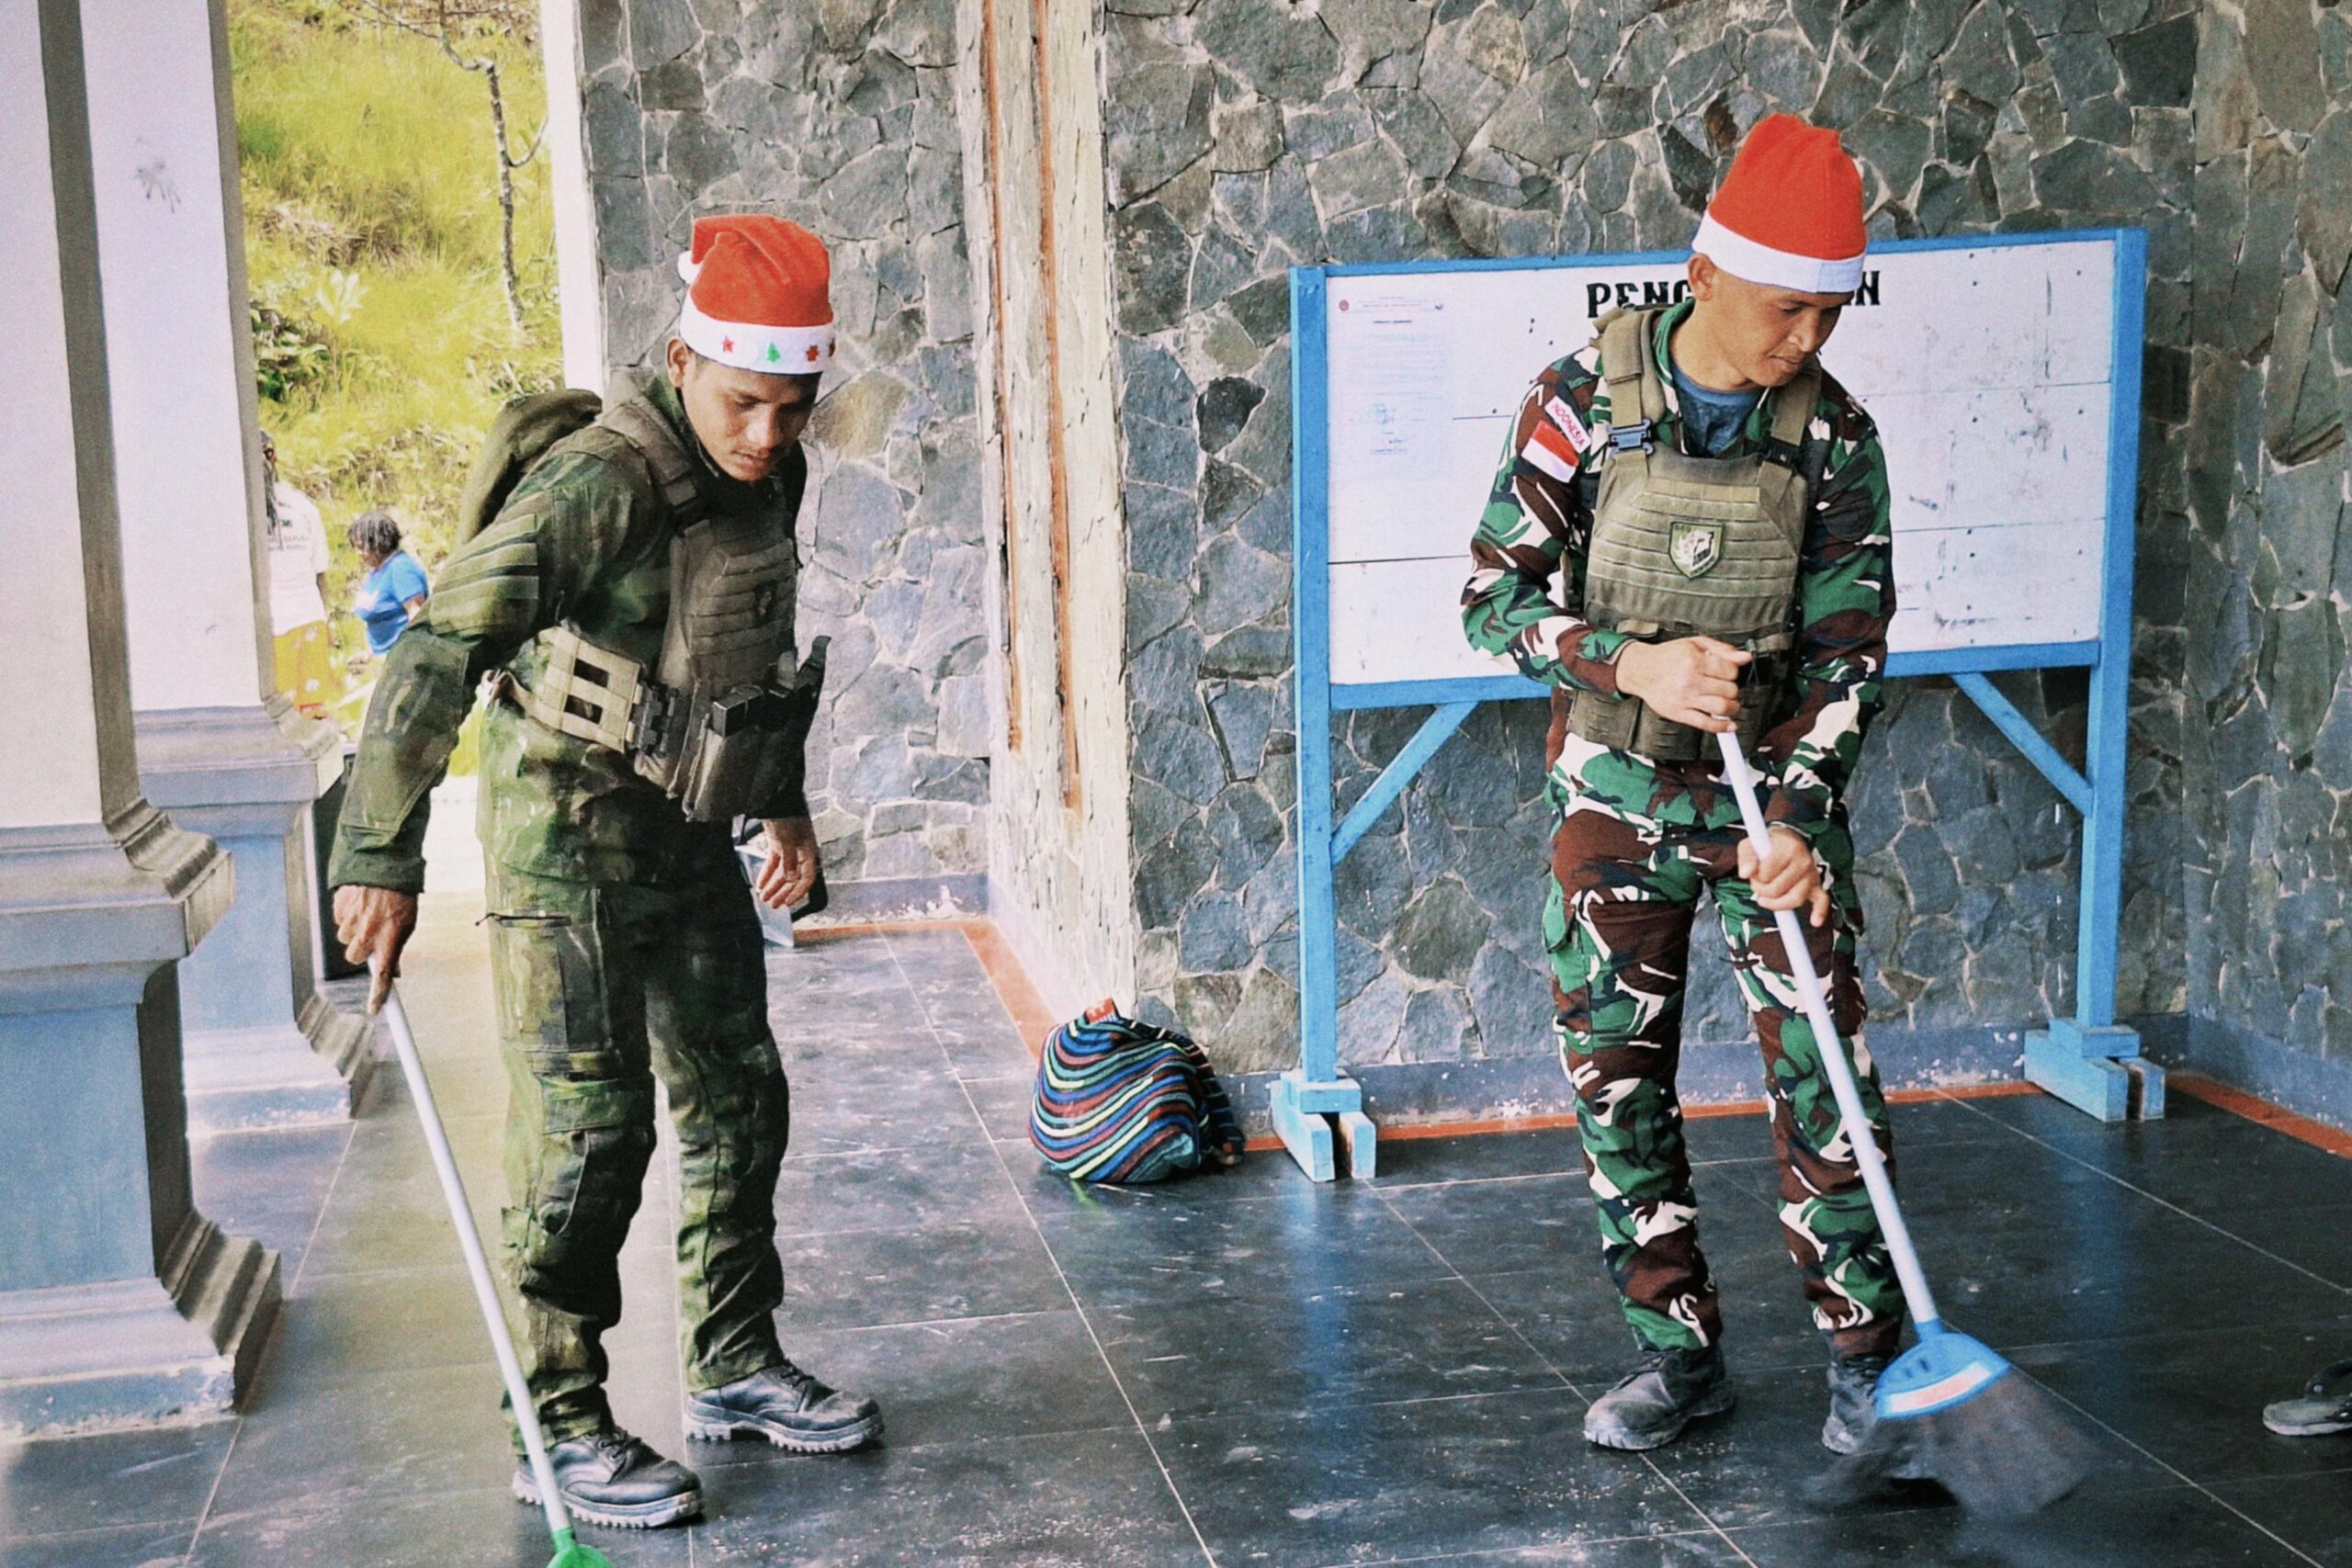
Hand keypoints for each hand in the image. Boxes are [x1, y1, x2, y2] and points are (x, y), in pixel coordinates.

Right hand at [333, 884, 419, 1012]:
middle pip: (354, 957)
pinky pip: (339, 920)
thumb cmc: (400, 894)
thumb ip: (396, 947)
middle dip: (361, 950)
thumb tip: (392, 971)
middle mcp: (368, 930)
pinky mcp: (339, 907)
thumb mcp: (407, 922)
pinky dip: (347, 916)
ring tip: (367, 913)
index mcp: (390, 935)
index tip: (376, 1009)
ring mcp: (351, 919)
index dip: (379, 994)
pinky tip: (359, 903)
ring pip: (344, 938)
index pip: (383, 974)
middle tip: (371, 935)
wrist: (384, 862)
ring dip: (353, 931)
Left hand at [754, 817, 820, 910]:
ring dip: (774, 886)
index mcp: (809, 852)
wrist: (776, 800)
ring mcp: (789, 849)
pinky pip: (773, 864)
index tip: (787, 903)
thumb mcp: (788, 841)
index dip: (798, 892)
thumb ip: (789, 861)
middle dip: (783, 892)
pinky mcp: (778, 845)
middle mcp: (801, 853)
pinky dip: (767, 874)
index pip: (807, 878)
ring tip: (764, 897)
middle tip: (773, 904)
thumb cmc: (787, 817)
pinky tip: (760, 883)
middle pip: (793, 879)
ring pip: (783, 873)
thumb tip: (791, 879)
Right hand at [1613, 636, 1750, 732]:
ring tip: (1730, 705)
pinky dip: (1722, 727)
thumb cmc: (1667, 657)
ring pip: (1721, 707)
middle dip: (1732, 689)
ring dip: (1732, 708)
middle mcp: (1690, 680)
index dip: (1733, 672)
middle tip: (1726, 688)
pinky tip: (1730, 725)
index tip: (1729, 673)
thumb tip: (1745, 657)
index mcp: (1695, 661)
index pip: (1730, 671)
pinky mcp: (1679, 713)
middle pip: (1729, 690)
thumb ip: (1722, 649)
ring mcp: (1685, 699)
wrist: (1641, 670)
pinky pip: (1705, 724)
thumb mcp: (1694, 644)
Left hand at [1738, 825, 1830, 927]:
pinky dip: (1819, 912)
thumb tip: (1745, 873)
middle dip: (1761, 890)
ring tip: (1765, 898)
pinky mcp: (1816, 886)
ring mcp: (1812, 875)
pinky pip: (1822, 901)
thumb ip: (1746, 858)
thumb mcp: (1751, 845)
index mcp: (1790, 848)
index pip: (1766, 875)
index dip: (1755, 877)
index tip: (1753, 873)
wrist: (1786, 840)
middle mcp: (1804, 861)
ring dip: (1776, 903)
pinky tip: (1815, 921)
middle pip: (1777, 890)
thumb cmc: (1767, 845)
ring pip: (1794, 899)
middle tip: (1757, 883)